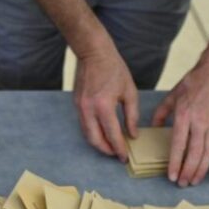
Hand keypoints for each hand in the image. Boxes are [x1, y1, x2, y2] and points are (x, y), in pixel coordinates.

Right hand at [73, 43, 138, 161]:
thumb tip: (132, 134)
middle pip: (95, 140)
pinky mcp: (76, 104)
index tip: (125, 157)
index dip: (119, 148)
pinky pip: (84, 125)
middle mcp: (88, 109)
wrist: (93, 52)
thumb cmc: (114, 68)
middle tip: (117, 155)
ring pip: (87, 134)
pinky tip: (103, 133)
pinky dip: (93, 133)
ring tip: (111, 146)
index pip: (112, 134)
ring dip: (99, 143)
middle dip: (106, 150)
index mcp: (104, 105)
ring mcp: (80, 107)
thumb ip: (131, 115)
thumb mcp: (129, 91)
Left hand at [152, 60, 208, 184]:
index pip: (179, 144)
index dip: (175, 162)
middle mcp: (200, 123)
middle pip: (194, 153)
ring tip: (194, 182)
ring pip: (208, 154)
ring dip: (201, 170)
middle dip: (188, 171)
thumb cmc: (193, 83)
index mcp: (184, 116)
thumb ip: (160, 113)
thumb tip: (153, 129)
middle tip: (182, 184)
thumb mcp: (172, 95)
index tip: (171, 175)